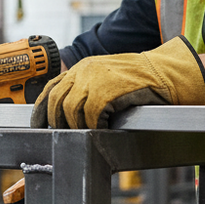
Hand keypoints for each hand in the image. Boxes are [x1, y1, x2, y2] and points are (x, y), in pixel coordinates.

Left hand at [30, 36, 204, 128]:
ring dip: (76, 126)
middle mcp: (84, 70)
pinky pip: (91, 114)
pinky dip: (94, 125)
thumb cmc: (137, 82)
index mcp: (80, 68)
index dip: (41, 110)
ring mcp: (95, 78)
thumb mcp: (104, 80)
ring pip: (70, 109)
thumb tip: (64, 116)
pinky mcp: (108, 89)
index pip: (50, 89)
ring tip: (87, 132)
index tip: (38, 125)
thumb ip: (84, 91)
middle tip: (63, 135)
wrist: (166, 74)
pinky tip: (102, 128)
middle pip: (55, 101)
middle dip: (56, 122)